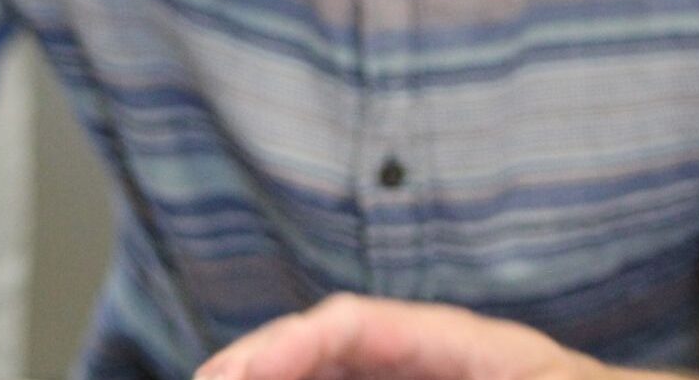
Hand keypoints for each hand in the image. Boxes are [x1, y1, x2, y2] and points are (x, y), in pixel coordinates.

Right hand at [194, 294, 620, 379]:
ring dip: (280, 379)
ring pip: (336, 374)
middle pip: (328, 348)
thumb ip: (438, 362)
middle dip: (258, 365)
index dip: (283, 345)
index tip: (231, 373)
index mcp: (466, 345)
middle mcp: (440, 358)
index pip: (352, 323)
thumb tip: (345, 333)